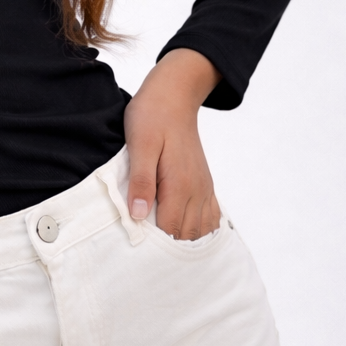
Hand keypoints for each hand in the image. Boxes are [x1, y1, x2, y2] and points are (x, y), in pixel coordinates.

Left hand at [124, 49, 221, 239]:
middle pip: (186, 235)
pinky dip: (198, 229)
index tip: (135, 248)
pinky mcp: (204, 183)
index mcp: (179, 184)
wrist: (173, 96)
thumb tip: (138, 215)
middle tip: (143, 249)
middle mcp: (196, 190)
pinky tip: (182, 231)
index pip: (170, 230)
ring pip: (199, 230)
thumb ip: (140, 181)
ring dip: (182, 240)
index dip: (153, 245)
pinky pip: (210, 217)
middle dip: (167, 247)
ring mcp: (203, 188)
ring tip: (158, 243)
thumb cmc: (152, 117)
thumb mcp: (139, 145)